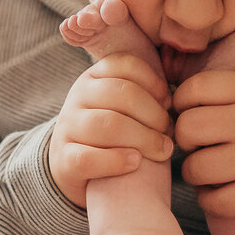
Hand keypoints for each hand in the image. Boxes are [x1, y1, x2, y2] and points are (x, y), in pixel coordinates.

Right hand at [50, 53, 173, 208]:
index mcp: (94, 77)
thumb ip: (146, 96)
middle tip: (170, 132)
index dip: (153, 82)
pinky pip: (88, 157)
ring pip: (108, 125)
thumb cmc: (116, 135)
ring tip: (162, 151)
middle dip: (154, 114)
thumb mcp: (127, 108)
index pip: (125, 65)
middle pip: (121, 94)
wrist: (78, 170)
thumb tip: (171, 100)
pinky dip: (116, 160)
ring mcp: (67, 127)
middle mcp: (77, 96)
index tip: (168, 102)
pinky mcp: (63, 159)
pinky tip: (135, 163)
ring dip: (143, 138)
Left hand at [172, 71, 234, 217]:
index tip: (191, 114)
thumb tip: (163, 106)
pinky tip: (223, 191)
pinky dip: (210, 199)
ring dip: (195, 173)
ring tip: (211, 170)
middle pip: (187, 128)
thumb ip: (217, 93)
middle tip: (200, 146)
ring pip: (194, 168)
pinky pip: (211, 201)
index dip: (182, 104)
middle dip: (186, 140)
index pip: (193, 89)